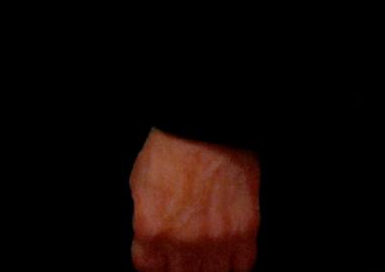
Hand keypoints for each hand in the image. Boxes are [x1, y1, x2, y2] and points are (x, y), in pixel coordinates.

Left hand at [130, 129, 260, 271]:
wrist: (206, 127)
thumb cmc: (171, 149)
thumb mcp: (141, 186)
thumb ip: (146, 223)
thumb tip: (152, 246)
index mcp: (151, 230)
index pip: (150, 270)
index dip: (157, 265)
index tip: (163, 261)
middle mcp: (182, 242)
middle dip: (181, 268)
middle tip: (185, 256)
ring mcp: (215, 241)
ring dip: (208, 267)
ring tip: (206, 256)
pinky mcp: (244, 232)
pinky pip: (242, 267)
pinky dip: (234, 263)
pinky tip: (227, 253)